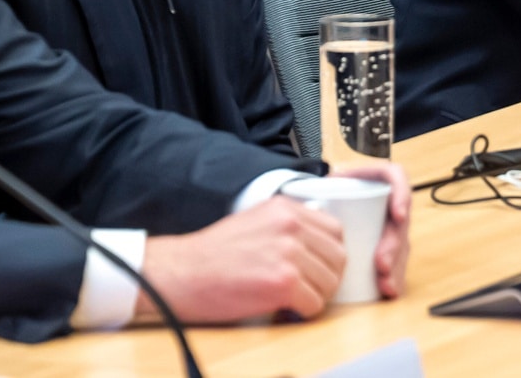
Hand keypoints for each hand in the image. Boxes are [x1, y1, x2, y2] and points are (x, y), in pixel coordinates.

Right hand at [136, 195, 344, 322]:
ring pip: (330, 283)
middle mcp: (291, 226)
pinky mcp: (283, 282)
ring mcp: (289, 253)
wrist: (183, 272)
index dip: (329, 253)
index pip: (336, 230)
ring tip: (292, 297)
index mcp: (285, 208)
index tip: (318, 265)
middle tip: (308, 287)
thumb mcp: (255, 221)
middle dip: (326, 277)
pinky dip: (302, 312)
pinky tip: (283, 308)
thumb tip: (319, 242)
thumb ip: (288, 225)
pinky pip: (314, 304)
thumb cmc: (213, 253)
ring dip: (314, 295)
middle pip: (338, 258)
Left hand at [328, 162, 410, 297]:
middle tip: (381, 264)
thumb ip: (316, 189)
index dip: (401, 195)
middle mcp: (387, 201)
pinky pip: (397, 262)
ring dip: (396, 267)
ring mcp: (390, 225)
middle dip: (393, 246)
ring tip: (385, 285)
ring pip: (401, 245)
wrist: (320, 202)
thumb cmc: (323, 192)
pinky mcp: (387, 245)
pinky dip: (395, 277)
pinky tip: (390, 290)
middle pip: (399, 221)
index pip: (396, 178)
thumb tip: (310, 207)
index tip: (397, 216)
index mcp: (374, 179)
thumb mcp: (321, 185)